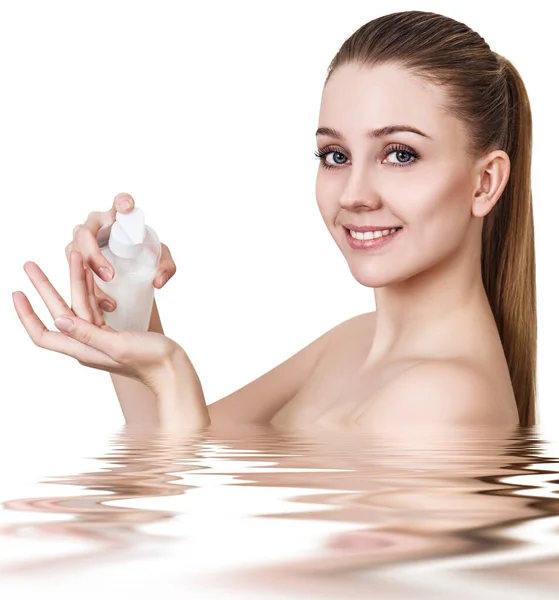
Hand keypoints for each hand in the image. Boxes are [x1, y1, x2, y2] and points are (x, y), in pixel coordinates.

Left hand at [12, 250, 181, 396]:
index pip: (43, 334)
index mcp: (83, 350)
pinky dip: (90, 288)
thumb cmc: (150, 361)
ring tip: (66, 258)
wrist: (173, 370)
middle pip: (57, 313)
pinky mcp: (114, 332)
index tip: (17, 292)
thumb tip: (58, 320)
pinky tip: (88, 275)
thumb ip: (88, 334)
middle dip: (43, 288)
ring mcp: (100, 337)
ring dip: (71, 281)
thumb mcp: (118, 346)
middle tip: (29, 265)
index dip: (26, 315)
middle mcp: (87, 343)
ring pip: (78, 305)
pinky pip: (95, 307)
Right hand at [65, 192, 175, 318]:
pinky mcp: (75, 259)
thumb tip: (158, 281)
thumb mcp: (161, 260)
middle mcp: (95, 225)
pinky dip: (86, 288)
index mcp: (117, 217)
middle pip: (85, 234)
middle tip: (110, 276)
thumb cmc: (145, 255)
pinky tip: (103, 303)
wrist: (131, 268)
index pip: (119, 203)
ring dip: (87, 274)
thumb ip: (166, 268)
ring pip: (74, 253)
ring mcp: (81, 241)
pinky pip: (73, 270)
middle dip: (94, 256)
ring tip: (108, 295)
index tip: (127, 206)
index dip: (121, 202)